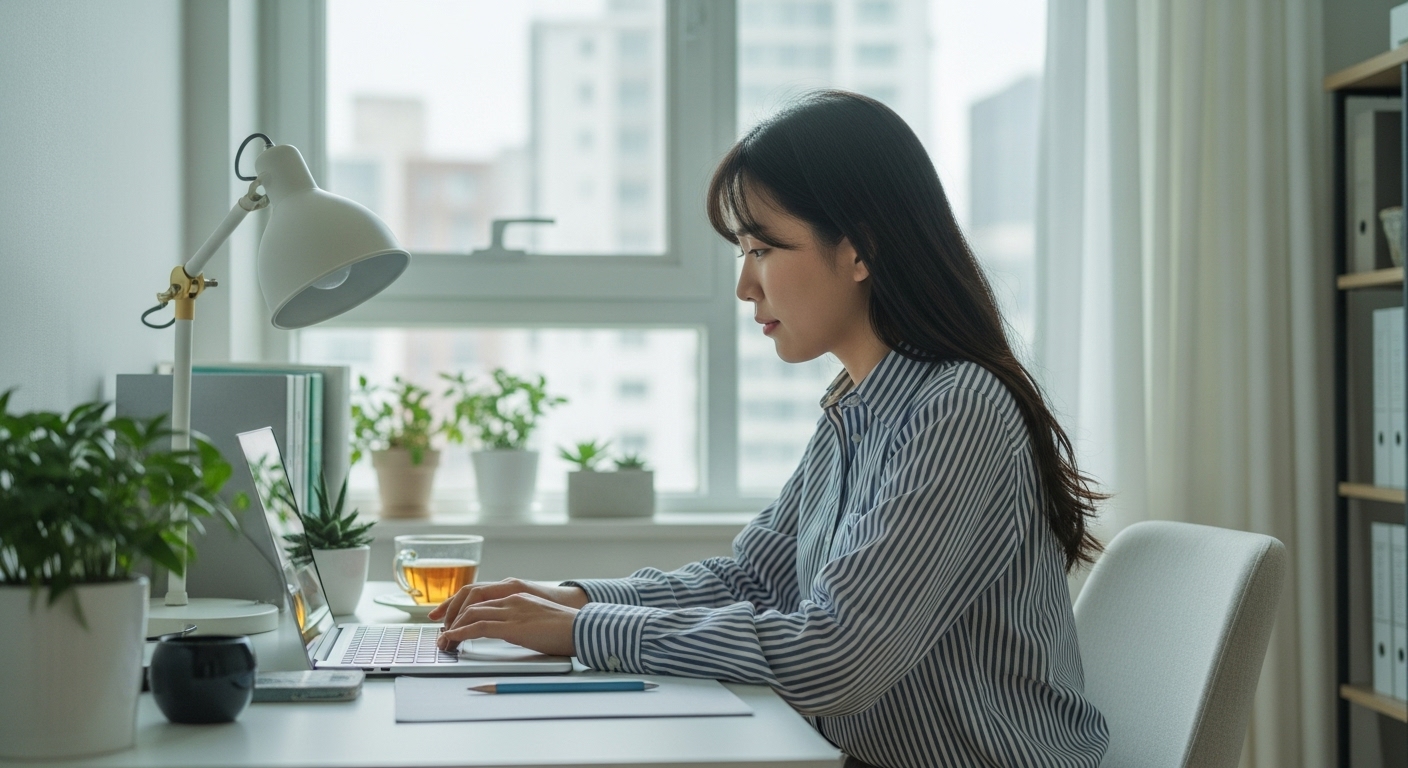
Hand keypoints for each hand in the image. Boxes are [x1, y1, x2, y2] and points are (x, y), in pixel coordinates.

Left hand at [434, 592, 577, 656]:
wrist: (581, 628)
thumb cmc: (565, 627)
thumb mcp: (538, 616)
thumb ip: (521, 619)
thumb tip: (511, 631)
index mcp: (516, 594)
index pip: (478, 594)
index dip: (458, 603)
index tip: (445, 615)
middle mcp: (510, 598)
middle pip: (469, 601)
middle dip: (450, 615)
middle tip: (440, 630)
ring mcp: (511, 610)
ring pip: (470, 613)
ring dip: (452, 627)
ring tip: (444, 641)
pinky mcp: (512, 626)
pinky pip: (478, 627)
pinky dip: (461, 634)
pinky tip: (453, 640)